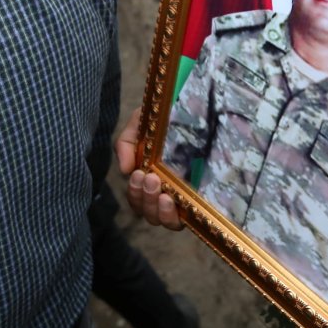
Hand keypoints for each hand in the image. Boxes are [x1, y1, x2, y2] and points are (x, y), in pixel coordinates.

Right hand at [116, 109, 183, 230]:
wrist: (188, 106)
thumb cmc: (163, 118)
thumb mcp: (139, 126)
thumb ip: (126, 144)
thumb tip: (124, 170)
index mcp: (150, 181)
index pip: (138, 200)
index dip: (136, 194)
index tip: (139, 174)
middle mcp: (166, 194)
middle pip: (150, 214)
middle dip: (145, 199)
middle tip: (151, 178)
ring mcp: (185, 199)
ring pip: (166, 221)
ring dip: (160, 211)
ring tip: (163, 194)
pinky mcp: (203, 199)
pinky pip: (188, 219)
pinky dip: (176, 215)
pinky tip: (173, 199)